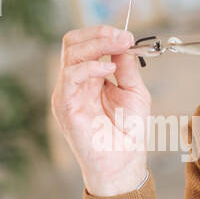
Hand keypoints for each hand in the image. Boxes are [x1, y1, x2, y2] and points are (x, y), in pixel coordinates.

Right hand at [52, 25, 149, 196]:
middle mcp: (75, 83)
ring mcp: (67, 93)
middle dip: (99, 34)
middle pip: (73, 43)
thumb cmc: (128, 134)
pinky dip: (90, 67)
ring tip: (120, 46)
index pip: (85, 44)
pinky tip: (109, 68)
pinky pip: (70, 76)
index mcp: (90, 78)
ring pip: (71, 54)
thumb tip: (122, 41)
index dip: (104, 34)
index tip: (128, 36)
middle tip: (123, 37)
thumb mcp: (134, 92)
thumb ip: (126, 67)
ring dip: (97, 44)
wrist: (123, 164)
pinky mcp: (65, 106)